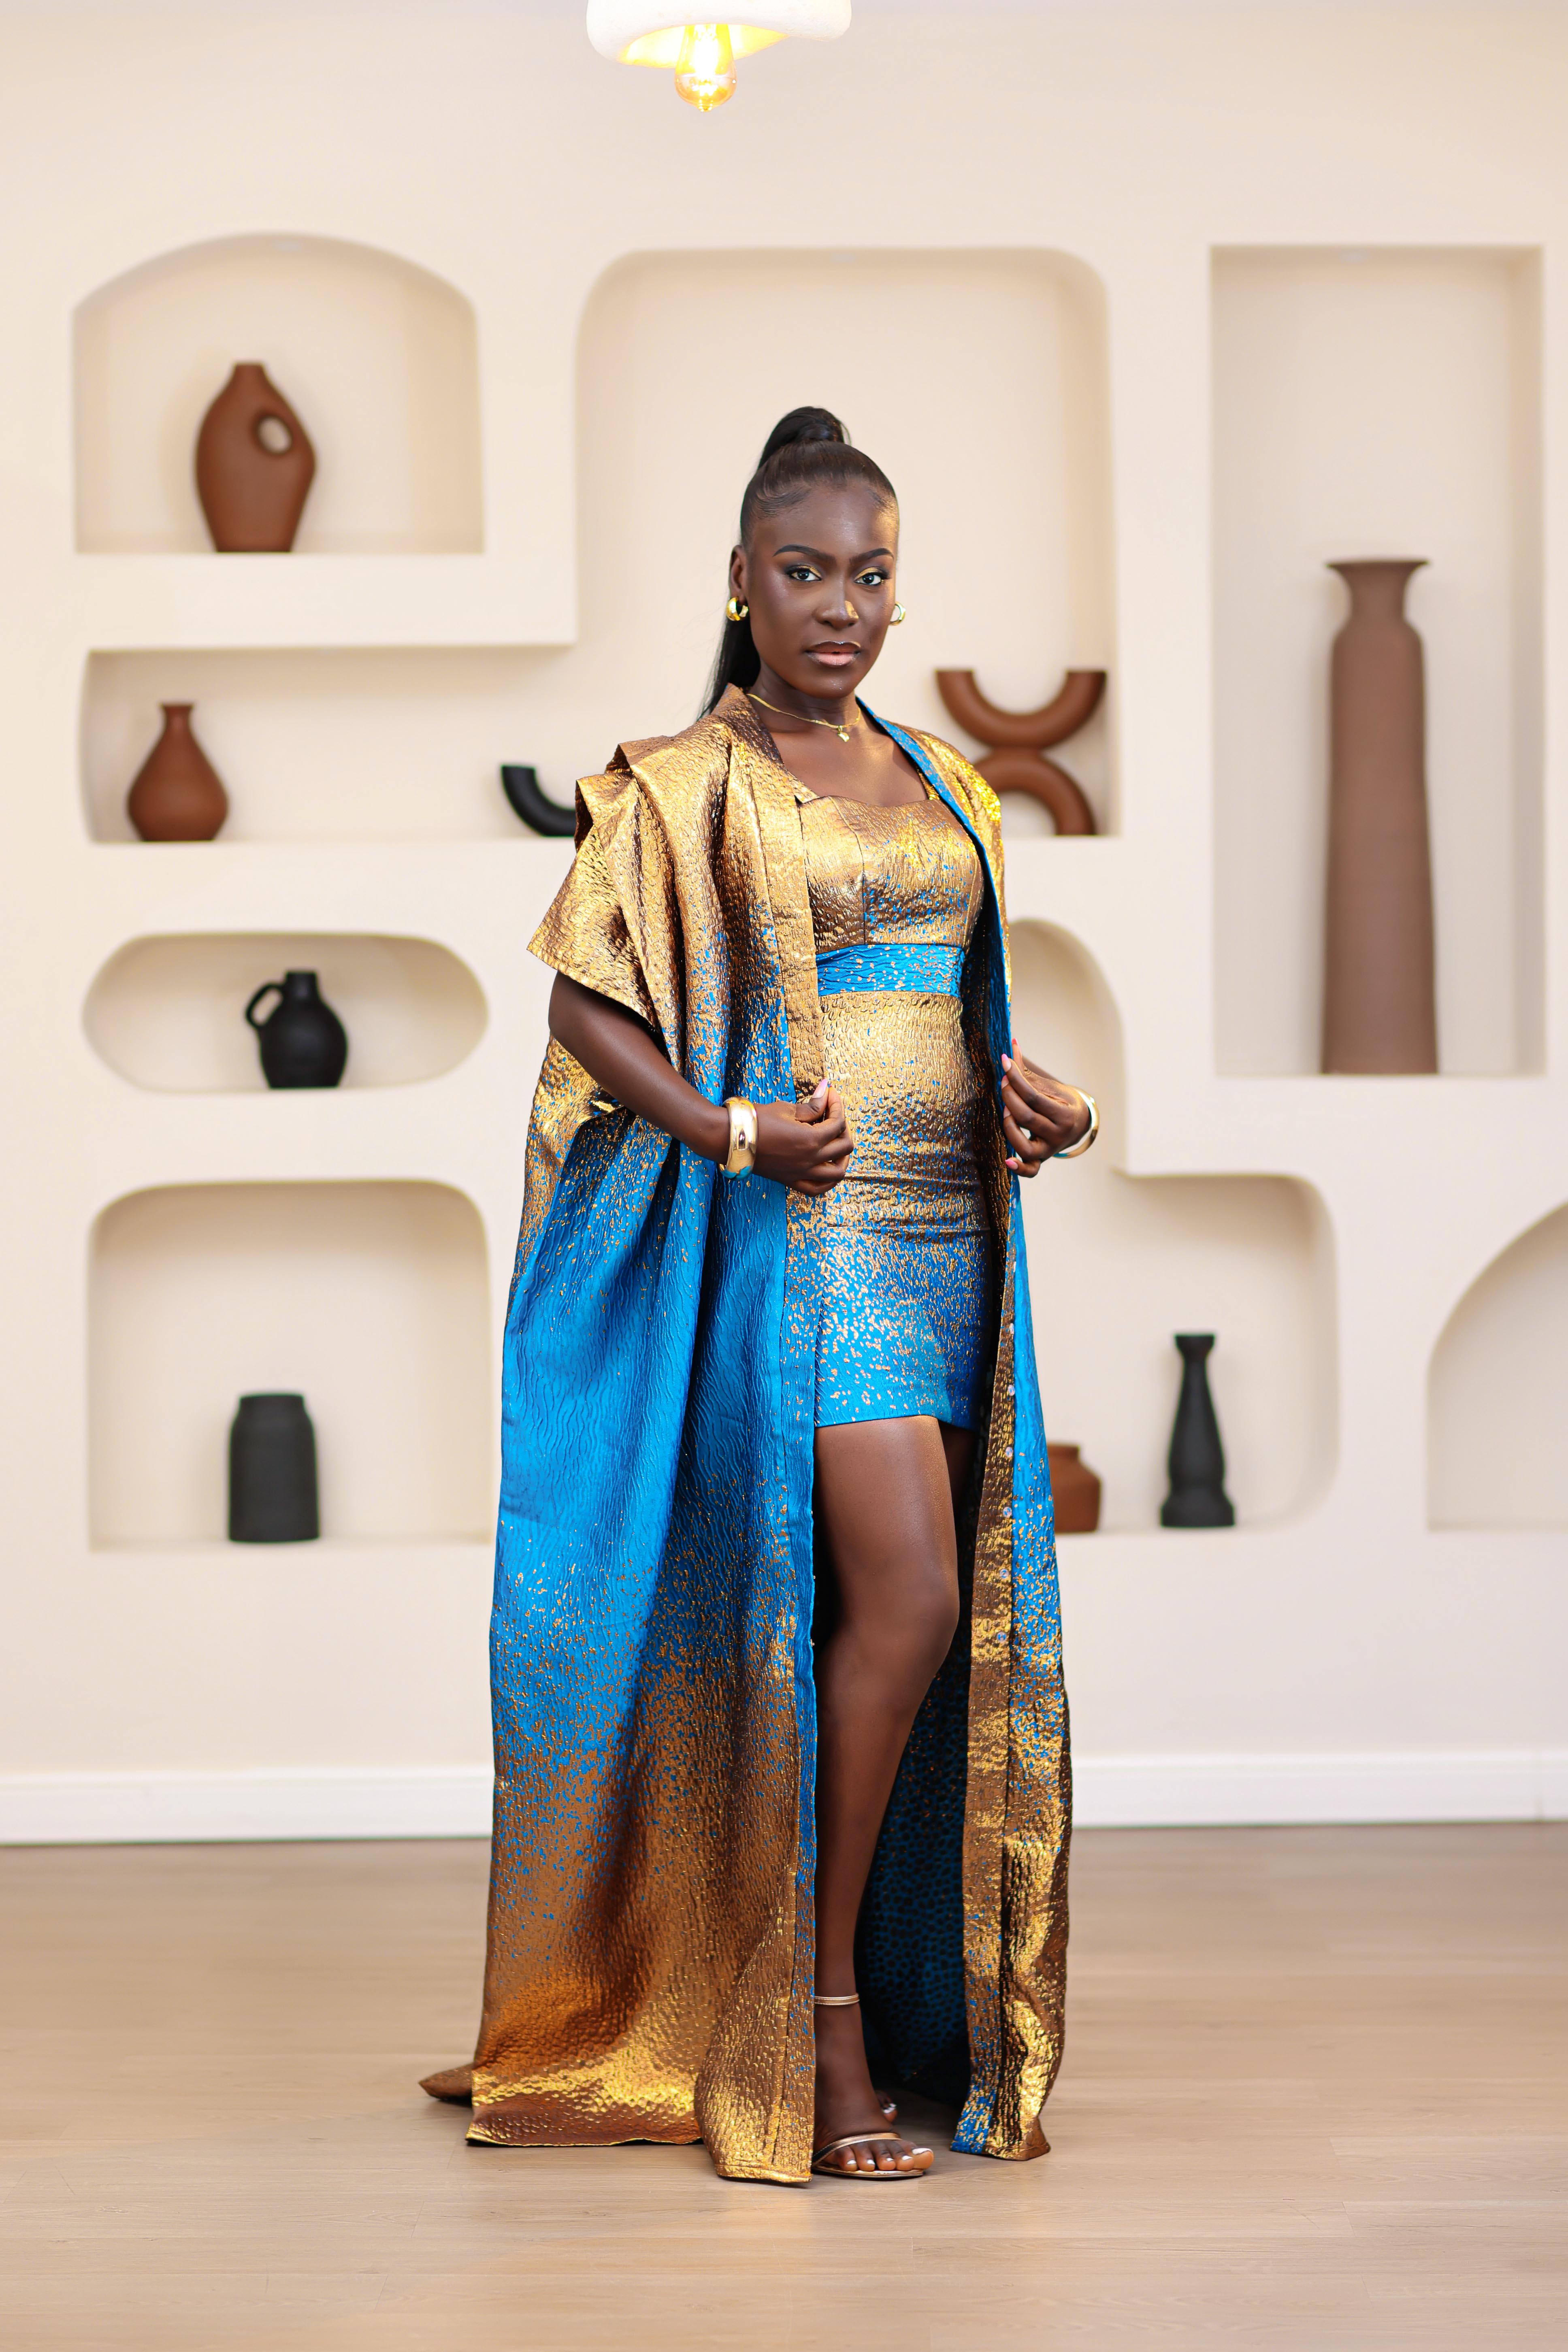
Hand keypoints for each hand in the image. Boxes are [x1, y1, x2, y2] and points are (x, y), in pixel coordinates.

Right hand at [754, 1079, 853, 1195]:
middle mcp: (810, 1160)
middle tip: (833, 1116)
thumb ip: (812, 1105)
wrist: (730, 1138)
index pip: (837, 1122)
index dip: (836, 1105)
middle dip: (844, 1127)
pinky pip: (818, 1189)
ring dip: (843, 1158)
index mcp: (811, 1140)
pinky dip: (829, 1181)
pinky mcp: (791, 1181)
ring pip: (837, 1173)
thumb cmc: (756, 1120)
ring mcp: (802, 1173)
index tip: (829, 1094)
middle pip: (844, 1147)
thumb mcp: (786, 1109)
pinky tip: (829, 1170)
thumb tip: (827, 1090)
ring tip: (838, 1144)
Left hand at [1000, 1039, 1089, 1176]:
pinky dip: (1019, 1168)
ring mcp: (1050, 1149)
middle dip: (1009, 1097)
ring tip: (1005, 1110)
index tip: (1004, 1062)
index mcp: (1064, 1113)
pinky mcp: (1041, 1159)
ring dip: (1008, 1126)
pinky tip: (1006, 1160)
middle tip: (1003, 1082)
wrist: (1080, 1123)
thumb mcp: (1050, 1086)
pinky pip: (1031, 1170)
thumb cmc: (1061, 1101)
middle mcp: (1058, 1134)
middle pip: (1026, 1117)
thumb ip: (1027, 1071)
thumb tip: (1011, 1044)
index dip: (1016, 1079)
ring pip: (1024, 1144)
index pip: (1033, 1096)